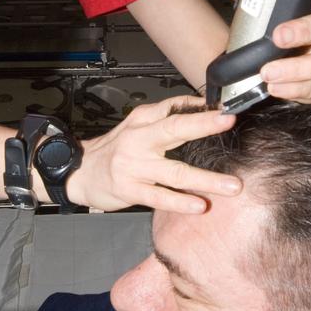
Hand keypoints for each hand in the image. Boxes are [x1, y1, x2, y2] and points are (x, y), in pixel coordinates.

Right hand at [66, 95, 240, 213]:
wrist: (78, 172)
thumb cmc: (114, 150)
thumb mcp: (136, 126)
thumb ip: (164, 118)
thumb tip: (201, 109)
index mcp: (142, 120)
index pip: (174, 106)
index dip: (200, 105)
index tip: (227, 107)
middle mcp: (139, 139)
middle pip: (175, 129)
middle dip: (204, 124)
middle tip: (228, 122)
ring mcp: (133, 166)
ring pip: (175, 172)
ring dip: (206, 180)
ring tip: (232, 186)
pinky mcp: (129, 190)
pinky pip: (159, 197)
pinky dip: (181, 202)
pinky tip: (200, 205)